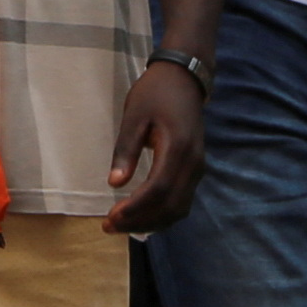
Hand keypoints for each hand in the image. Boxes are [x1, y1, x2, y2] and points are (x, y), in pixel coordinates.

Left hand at [106, 58, 209, 235]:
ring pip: (178, 208)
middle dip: (140, 221)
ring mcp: (197, 169)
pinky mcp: (195, 170)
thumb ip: (126, 150)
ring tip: (121, 225)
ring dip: (151, 222)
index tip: (110, 217)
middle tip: (109, 226)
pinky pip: (181, 201)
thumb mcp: (134, 116)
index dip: (135, 208)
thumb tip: (115, 183)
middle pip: (170, 206)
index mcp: (178, 148)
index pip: (158, 189)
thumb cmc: (155, 94)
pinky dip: (162, 214)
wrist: (185, 80)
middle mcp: (193, 164)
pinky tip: (141, 216)